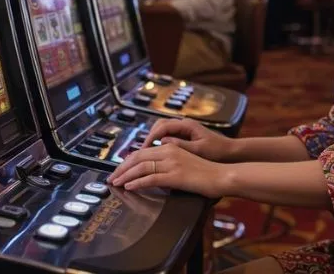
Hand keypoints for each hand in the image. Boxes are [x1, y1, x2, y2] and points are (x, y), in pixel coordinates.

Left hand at [108, 143, 227, 196]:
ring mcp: (172, 163)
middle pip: (138, 157)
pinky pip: (151, 178)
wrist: (221, 175)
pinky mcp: (175, 176)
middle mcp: (170, 152)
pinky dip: (137, 182)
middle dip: (121, 168)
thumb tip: (153, 171)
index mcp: (171, 147)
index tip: (118, 170)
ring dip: (125, 176)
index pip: (142, 152)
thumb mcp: (185, 162)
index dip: (127, 161)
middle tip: (111, 178)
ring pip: (142, 167)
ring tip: (116, 183)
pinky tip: (129, 187)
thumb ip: (169, 163)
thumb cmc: (206, 172)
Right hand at [144, 118, 233, 162]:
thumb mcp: (198, 150)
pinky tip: (156, 153)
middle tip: (141, 151)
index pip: (162, 127)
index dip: (150, 137)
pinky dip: (159, 142)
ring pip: (162, 130)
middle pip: (159, 125)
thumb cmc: (217, 151)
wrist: (230, 152)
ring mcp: (184, 129)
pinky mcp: (184, 136)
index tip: (143, 149)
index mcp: (187, 125)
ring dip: (152, 139)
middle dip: (148, 137)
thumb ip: (180, 145)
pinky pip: (167, 136)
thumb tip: (162, 142)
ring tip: (145, 153)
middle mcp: (184, 124)